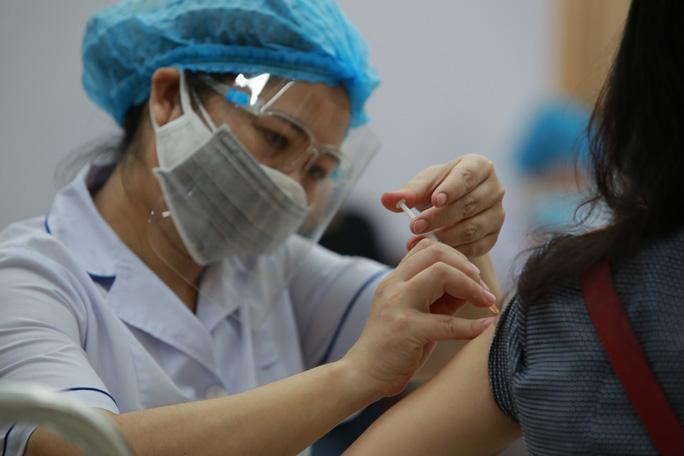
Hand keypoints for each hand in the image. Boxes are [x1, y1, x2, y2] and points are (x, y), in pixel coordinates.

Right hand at [343, 239, 495, 397]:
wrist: (363, 373)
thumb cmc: (392, 346)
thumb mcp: (413, 313)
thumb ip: (438, 297)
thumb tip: (473, 287)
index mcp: (396, 279)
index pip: (428, 247)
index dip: (456, 257)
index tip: (473, 278)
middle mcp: (395, 285)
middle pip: (436, 253)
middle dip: (467, 267)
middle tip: (483, 289)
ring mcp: (399, 304)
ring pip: (441, 273)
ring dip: (471, 286)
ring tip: (486, 302)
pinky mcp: (407, 329)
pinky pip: (447, 322)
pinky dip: (472, 325)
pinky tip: (486, 327)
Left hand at [381, 154, 504, 256]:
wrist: (454, 209)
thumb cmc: (438, 190)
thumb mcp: (423, 186)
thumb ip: (407, 192)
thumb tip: (386, 199)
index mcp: (478, 166)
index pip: (467, 176)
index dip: (452, 188)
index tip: (434, 201)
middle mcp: (494, 189)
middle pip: (469, 204)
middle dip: (440, 217)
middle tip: (415, 226)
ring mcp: (497, 213)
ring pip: (473, 228)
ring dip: (445, 236)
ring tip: (421, 239)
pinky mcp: (494, 235)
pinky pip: (476, 246)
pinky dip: (455, 249)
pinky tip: (436, 250)